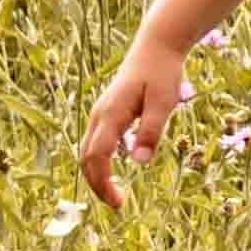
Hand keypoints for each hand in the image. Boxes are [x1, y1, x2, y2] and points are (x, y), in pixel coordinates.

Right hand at [73, 28, 192, 211]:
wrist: (155, 46)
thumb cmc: (162, 72)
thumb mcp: (164, 102)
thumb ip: (151, 130)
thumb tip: (139, 162)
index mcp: (111, 114)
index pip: (98, 157)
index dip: (104, 183)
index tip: (119, 202)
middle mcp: (99, 115)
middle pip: (86, 158)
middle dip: (97, 184)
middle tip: (117, 204)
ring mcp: (100, 113)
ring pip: (87, 150)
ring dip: (96, 174)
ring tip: (114, 193)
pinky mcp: (106, 112)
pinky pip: (95, 142)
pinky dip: (99, 161)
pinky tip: (114, 171)